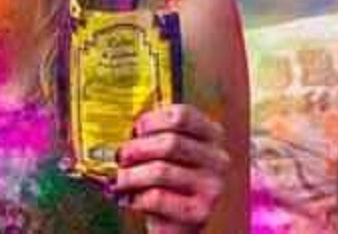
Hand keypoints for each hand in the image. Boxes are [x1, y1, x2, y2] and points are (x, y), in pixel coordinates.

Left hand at [113, 104, 229, 230]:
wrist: (179, 221)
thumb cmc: (169, 180)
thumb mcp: (167, 153)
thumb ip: (154, 136)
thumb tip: (123, 130)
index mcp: (211, 135)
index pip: (183, 116)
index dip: (154, 119)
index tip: (135, 128)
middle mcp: (218, 159)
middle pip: (171, 143)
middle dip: (138, 148)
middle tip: (120, 155)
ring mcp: (212, 186)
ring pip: (162, 171)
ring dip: (132, 174)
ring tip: (119, 179)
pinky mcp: (200, 212)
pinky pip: (159, 198)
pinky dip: (138, 197)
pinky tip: (131, 198)